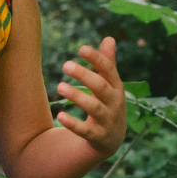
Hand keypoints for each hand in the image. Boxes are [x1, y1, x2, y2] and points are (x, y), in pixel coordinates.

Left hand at [56, 36, 124, 158]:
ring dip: (77, 96)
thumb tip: (109, 38)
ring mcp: (107, 120)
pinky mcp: (98, 137)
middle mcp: (114, 103)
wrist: (112, 140)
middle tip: (65, 64)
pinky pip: (85, 131)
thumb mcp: (110, 85)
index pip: (109, 70)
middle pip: (101, 86)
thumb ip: (108, 63)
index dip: (97, 59)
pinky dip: (73, 124)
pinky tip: (60, 115)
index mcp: (116, 87)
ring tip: (60, 86)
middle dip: (84, 75)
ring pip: (94, 107)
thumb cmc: (108, 104)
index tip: (81, 48)